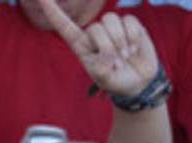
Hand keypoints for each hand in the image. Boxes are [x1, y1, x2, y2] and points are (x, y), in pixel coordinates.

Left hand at [36, 0, 158, 97]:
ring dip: (121, 41)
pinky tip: (134, 49)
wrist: (138, 81)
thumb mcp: (104, 79)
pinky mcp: (129, 24)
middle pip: (96, 27)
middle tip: (117, 64)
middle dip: (109, 47)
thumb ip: (102, 67)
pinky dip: (134, 37)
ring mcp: (112, 27)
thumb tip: (108, 51)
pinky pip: (129, 20)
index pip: (64, 27)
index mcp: (81, 45)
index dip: (53, 12)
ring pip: (111, 19)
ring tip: (125, 56)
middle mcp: (94, 33)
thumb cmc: (115, 80)